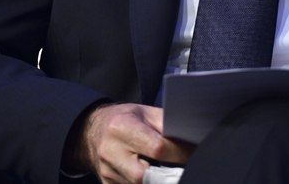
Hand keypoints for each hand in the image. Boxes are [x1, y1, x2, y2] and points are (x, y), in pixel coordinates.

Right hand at [65, 103, 192, 183]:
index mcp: (122, 127)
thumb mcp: (146, 113)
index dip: (180, 154)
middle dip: (170, 174)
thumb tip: (192, 137)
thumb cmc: (125, 119)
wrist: (93, 131)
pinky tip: (157, 176)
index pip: (157, 148)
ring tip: (172, 171)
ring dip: (160, 181)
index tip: (195, 153)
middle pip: (146, 175)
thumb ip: (167, 125)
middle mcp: (111, 151)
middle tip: (185, 169)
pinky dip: (148, 183)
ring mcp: (107, 172)